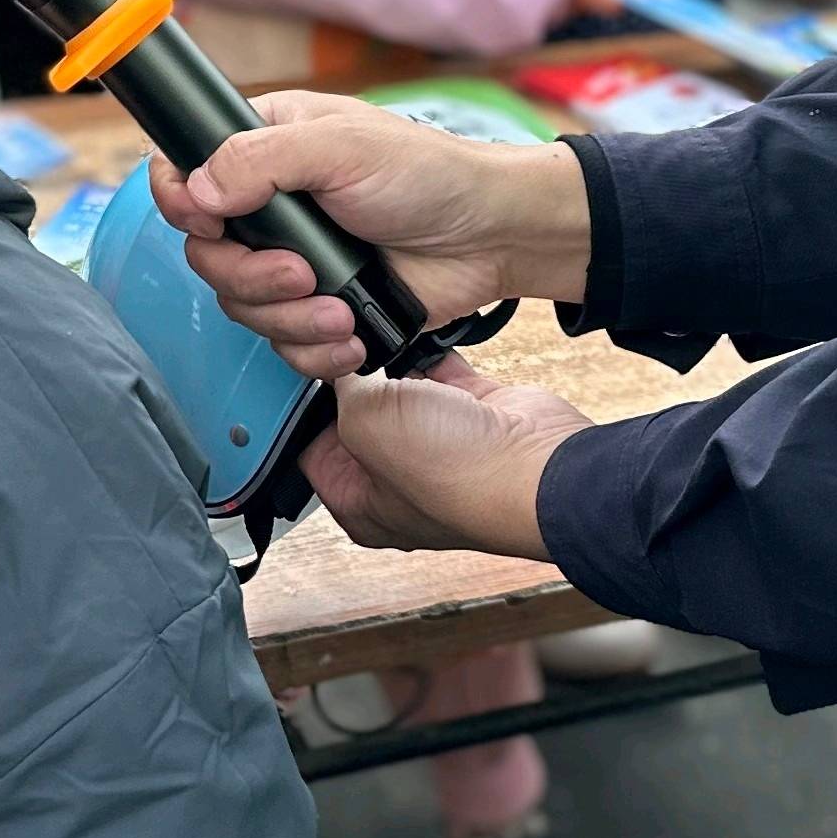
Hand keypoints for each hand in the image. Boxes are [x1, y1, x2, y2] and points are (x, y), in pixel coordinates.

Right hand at [152, 90, 590, 380]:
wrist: (490, 237)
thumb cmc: (430, 174)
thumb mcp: (344, 147)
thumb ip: (262, 160)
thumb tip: (198, 190)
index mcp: (265, 147)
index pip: (184, 172)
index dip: (183, 203)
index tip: (212, 221)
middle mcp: (270, 206)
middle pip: (208, 255)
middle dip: (252, 277)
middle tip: (301, 273)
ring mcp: (293, 259)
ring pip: (242, 307)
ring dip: (289, 318)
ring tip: (340, 310)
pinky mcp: (320, 306)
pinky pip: (284, 344)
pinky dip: (314, 349)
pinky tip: (351, 334)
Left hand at [301, 350, 585, 557]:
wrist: (537, 464)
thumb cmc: (455, 473)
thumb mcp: (364, 423)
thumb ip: (341, 390)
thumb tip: (341, 364)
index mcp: (361, 504)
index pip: (310, 451)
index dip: (301, 411)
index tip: (299, 368)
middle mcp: (398, 481)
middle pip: (355, 417)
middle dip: (350, 380)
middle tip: (340, 343)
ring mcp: (439, 446)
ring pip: (399, 392)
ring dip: (391, 362)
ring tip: (378, 333)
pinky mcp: (473, 414)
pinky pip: (441, 373)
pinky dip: (432, 352)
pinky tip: (419, 333)